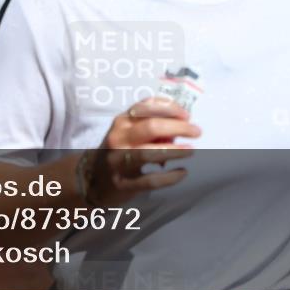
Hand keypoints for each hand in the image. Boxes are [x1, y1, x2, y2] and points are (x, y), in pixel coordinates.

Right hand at [84, 96, 200, 206]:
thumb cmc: (120, 150)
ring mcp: (119, 161)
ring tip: (191, 150)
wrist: (93, 179)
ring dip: (175, 150)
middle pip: (151, 127)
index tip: (187, 115)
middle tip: (196, 132)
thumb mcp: (129, 132)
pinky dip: (170, 177)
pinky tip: (182, 173)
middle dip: (178, 128)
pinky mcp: (124, 183)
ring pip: (149, 152)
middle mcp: (119, 137)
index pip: (147, 106)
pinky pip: (150, 180)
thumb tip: (181, 127)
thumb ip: (151, 126)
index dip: (171, 109)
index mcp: (122, 121)